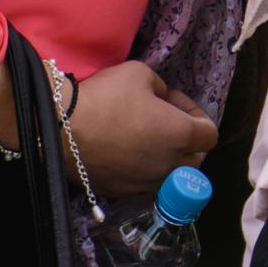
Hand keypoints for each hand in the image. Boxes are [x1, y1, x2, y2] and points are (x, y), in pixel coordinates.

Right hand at [68, 61, 217, 198]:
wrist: (58, 127)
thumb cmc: (105, 97)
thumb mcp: (142, 74)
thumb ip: (162, 89)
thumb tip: (162, 101)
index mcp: (180, 135)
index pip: (209, 134)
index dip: (197, 114)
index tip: (175, 102)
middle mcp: (166, 165)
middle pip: (194, 160)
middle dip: (186, 140)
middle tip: (165, 121)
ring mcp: (142, 182)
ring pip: (169, 175)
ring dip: (166, 158)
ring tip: (145, 138)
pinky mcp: (119, 192)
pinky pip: (143, 183)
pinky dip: (142, 170)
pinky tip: (125, 153)